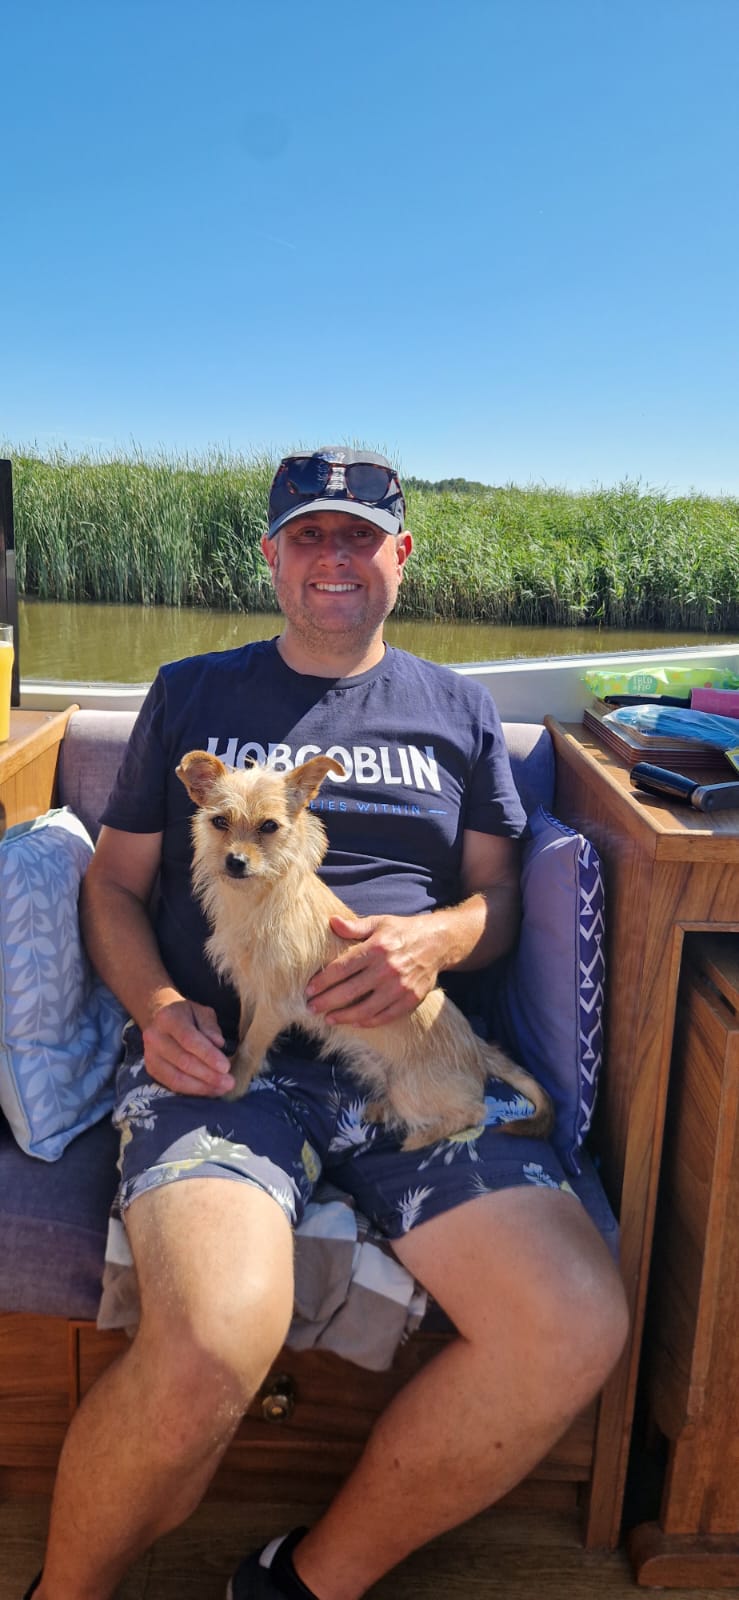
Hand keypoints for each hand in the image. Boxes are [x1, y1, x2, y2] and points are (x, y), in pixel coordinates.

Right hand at [142, 998, 234, 1095]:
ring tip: (221, 1089)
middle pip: (183, 1061)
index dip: (208, 1055)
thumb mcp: (202, 1012)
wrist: (162, 1020)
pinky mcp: (151, 1069)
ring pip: (176, 1077)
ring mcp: (149, 1054)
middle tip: (229, 1082)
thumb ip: (211, 1027)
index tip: (226, 1067)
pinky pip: (172, 1085)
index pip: (189, 1039)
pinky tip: (208, 1090)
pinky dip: (192, 1090)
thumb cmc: (188, 1016)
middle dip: (209, 1075)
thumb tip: (219, 1044)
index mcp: (168, 1018)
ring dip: (202, 1086)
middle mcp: (154, 1036)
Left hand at [305, 913, 440, 1025]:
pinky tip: (354, 1022)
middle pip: (350, 991)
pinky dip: (367, 1022)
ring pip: (366, 1009)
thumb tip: (332, 922)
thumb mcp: (379, 922)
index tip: (308, 990)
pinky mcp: (411, 999)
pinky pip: (385, 1016)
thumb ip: (355, 926)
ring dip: (344, 1017)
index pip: (342, 968)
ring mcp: (400, 986)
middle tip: (311, 1008)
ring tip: (328, 1019)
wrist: (438, 942)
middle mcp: (388, 968)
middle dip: (327, 1002)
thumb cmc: (403, 931)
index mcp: (377, 948)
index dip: (323, 981)